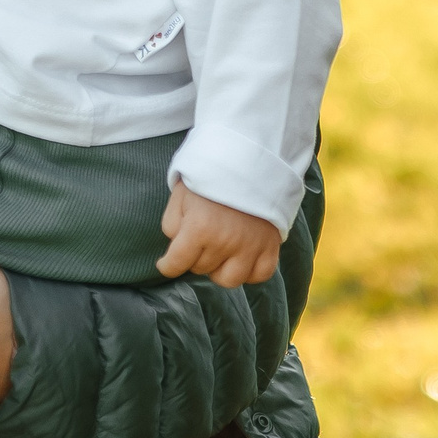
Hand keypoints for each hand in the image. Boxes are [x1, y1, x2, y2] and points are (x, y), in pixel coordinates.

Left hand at [155, 181, 280, 287]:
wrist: (250, 157)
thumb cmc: (211, 175)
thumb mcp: (181, 194)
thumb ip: (172, 224)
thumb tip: (176, 246)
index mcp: (199, 228)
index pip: (176, 264)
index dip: (167, 265)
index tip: (167, 264)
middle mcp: (225, 242)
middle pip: (200, 269)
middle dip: (194, 257)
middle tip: (199, 239)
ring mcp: (250, 247)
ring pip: (229, 280)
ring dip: (220, 269)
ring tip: (219, 252)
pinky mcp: (271, 245)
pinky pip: (260, 275)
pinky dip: (250, 271)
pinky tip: (242, 258)